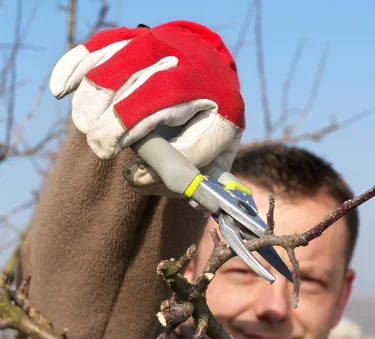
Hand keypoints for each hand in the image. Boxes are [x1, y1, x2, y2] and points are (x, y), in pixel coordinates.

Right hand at [50, 21, 243, 195]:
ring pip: (124, 62)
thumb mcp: (211, 156)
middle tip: (99, 147)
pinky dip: (77, 65)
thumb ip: (180, 173)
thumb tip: (135, 176)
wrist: (213, 75)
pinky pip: (104, 44)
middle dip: (117, 120)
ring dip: (95, 96)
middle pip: (151, 87)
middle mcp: (196, 69)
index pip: (188, 129)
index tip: (126, 166)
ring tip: (85, 126)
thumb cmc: (208, 126)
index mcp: (223, 105)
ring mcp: (166, 47)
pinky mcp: (140, 38)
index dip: (153, 153)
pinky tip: (62, 90)